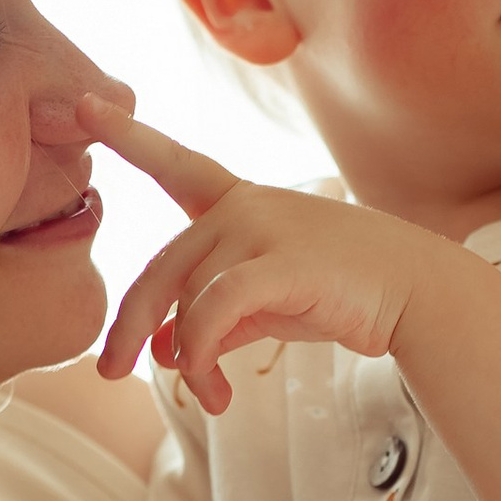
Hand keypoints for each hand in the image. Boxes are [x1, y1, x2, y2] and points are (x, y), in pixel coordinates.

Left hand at [84, 96, 445, 409]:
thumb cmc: (341, 293)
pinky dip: (201, 352)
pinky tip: (212, 386)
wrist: (414, 294)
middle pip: (161, 266)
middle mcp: (243, 206)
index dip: (129, 136)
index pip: (175, 164)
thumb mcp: (265, 302)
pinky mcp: (281, 261)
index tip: (86, 104)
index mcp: (238, 203)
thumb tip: (165, 352)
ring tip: (210, 397)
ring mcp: (262, 228)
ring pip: (187, 298)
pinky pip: (214, 309)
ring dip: (188, 360)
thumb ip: (212, 318)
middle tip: (109, 372)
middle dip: (130, 324)